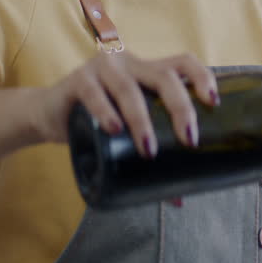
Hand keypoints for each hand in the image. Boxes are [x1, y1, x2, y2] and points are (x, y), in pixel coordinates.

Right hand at [32, 51, 217, 156]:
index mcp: (148, 69)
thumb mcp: (126, 133)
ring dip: (142, 120)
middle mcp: (129, 63)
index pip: (182, 62)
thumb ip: (151, 158)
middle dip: (181, 106)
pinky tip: (113, 129)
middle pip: (164, 75)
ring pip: (130, 88)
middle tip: (189, 139)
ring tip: (148, 149)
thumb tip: (180, 201)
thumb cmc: (96, 122)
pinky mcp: (78, 79)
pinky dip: (106, 112)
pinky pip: (94, 94)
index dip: (202, 76)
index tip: (213, 102)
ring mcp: (103, 68)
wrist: (48, 115)